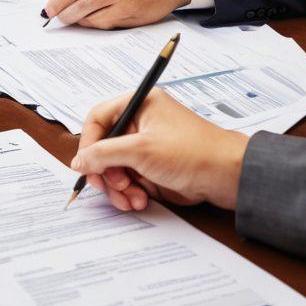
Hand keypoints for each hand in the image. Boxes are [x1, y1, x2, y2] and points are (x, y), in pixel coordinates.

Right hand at [71, 88, 248, 210]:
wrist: (227, 177)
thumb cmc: (192, 152)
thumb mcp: (141, 150)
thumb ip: (103, 154)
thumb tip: (78, 161)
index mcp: (139, 105)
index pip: (98, 118)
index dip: (89, 142)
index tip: (86, 164)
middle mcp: (140, 123)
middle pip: (104, 147)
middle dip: (106, 171)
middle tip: (111, 187)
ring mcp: (146, 147)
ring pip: (114, 168)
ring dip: (118, 187)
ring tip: (132, 198)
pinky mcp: (152, 168)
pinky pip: (128, 180)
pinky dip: (130, 193)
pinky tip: (141, 200)